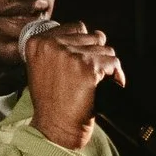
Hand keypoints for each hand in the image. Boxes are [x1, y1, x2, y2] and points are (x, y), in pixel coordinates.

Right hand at [24, 21, 122, 152]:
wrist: (54, 129)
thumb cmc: (50, 104)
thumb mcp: (42, 68)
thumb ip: (58, 48)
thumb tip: (91, 34)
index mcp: (38, 43)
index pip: (76, 27)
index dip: (85, 43)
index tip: (85, 59)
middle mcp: (52, 46)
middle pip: (92, 36)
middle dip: (97, 54)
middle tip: (93, 73)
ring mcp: (70, 56)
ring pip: (105, 49)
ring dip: (107, 65)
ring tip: (100, 81)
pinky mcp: (88, 68)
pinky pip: (113, 63)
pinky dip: (117, 75)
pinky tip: (113, 84)